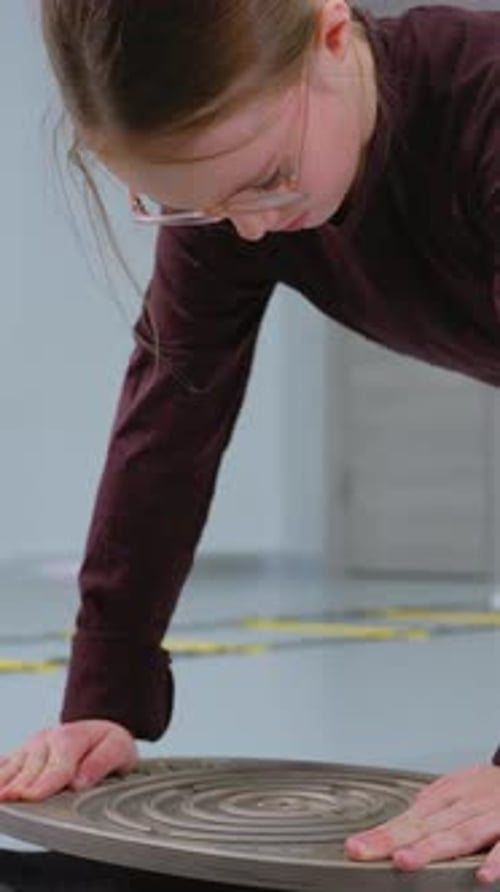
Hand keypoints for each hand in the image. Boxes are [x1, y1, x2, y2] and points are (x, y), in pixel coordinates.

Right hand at [0, 721, 137, 801]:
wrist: (97, 732)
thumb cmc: (107, 744)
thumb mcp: (118, 748)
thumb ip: (100, 764)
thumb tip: (79, 782)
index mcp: (70, 738)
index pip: (56, 768)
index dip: (43, 784)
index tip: (30, 796)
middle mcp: (46, 740)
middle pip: (30, 771)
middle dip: (18, 787)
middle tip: (7, 800)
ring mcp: (30, 747)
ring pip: (12, 768)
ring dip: (3, 782)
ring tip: (0, 797)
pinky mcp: (20, 754)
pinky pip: (4, 763)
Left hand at [344, 763, 499, 884]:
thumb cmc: (492, 786)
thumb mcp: (459, 786)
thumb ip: (433, 802)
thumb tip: (405, 817)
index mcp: (447, 798)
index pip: (407, 819)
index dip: (380, 834)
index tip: (355, 847)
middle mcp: (463, 806)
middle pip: (423, 826)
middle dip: (392, 840)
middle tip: (364, 851)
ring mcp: (488, 818)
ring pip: (458, 834)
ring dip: (431, 848)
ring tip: (404, 861)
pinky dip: (495, 860)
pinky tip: (481, 875)